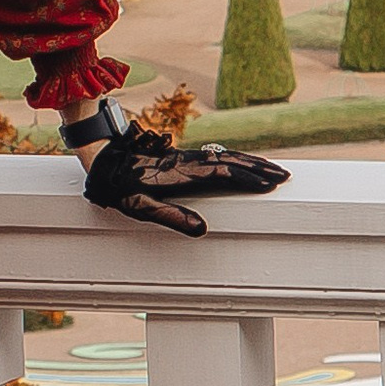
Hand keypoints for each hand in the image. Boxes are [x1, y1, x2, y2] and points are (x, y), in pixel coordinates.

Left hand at [60, 103, 289, 239]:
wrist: (100, 156)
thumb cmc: (117, 185)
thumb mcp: (138, 208)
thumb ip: (170, 217)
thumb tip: (203, 230)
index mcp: (180, 174)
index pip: (221, 174)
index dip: (246, 178)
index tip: (270, 183)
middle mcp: (186, 162)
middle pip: (229, 161)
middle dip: (258, 168)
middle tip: (284, 175)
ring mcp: (185, 157)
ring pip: (224, 155)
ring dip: (250, 161)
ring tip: (272, 168)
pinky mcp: (181, 157)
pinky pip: (214, 155)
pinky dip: (234, 157)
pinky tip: (240, 162)